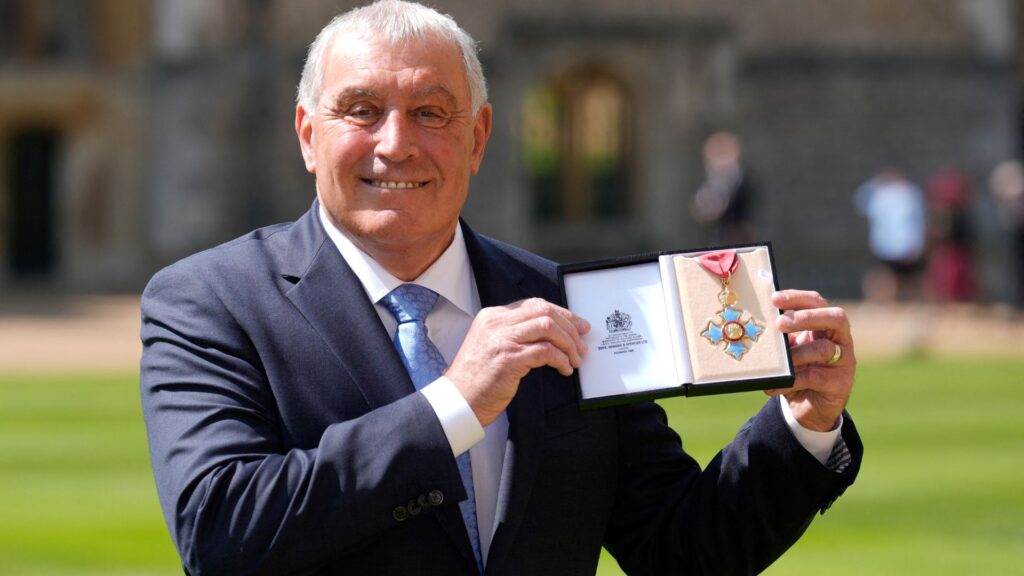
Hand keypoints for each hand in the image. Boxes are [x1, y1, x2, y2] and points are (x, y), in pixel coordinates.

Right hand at [445, 298, 589, 426]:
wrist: (459, 400)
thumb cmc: (477, 379)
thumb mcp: (492, 346)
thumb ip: (515, 334)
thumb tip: (551, 333)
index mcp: (493, 316)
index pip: (534, 304)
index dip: (561, 314)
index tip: (577, 326)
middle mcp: (497, 323)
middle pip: (544, 311)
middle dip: (569, 327)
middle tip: (581, 343)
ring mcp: (502, 339)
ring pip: (548, 327)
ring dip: (568, 344)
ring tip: (575, 359)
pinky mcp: (509, 358)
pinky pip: (546, 351)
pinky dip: (561, 359)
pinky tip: (564, 369)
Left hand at [765, 289, 855, 431]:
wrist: (807, 407)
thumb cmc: (796, 371)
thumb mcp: (787, 351)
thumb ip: (781, 338)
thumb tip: (756, 326)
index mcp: (824, 325)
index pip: (817, 302)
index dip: (797, 297)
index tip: (774, 298)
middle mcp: (840, 339)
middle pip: (834, 317)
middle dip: (806, 317)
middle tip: (780, 323)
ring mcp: (844, 361)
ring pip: (824, 349)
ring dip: (796, 355)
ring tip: (777, 364)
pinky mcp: (840, 384)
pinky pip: (814, 378)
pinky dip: (790, 381)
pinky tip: (772, 386)